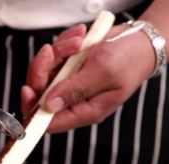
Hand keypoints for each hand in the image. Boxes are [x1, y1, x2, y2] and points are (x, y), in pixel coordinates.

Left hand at [21, 23, 155, 132]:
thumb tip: (49, 105)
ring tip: (78, 41)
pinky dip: (63, 43)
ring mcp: (69, 83)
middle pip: (40, 93)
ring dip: (57, 51)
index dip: (34, 108)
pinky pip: (53, 57)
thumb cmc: (130, 59)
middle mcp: (74, 100)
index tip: (28, 89)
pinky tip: (79, 37)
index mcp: (85, 111)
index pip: (49, 121)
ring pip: (44, 71)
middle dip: (43, 69)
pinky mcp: (68, 67)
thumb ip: (75, 89)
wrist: (140, 40)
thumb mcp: (103, 73)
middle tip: (54, 51)